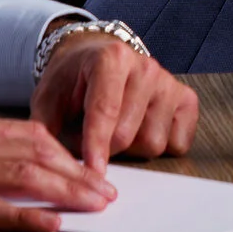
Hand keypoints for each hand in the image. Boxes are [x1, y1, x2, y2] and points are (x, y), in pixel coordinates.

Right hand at [0, 117, 110, 231]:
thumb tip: (7, 167)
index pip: (30, 134)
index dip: (65, 151)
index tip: (90, 167)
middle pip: (36, 153)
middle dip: (77, 172)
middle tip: (106, 190)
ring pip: (23, 175)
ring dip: (65, 190)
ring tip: (94, 204)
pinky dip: (25, 215)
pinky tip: (50, 224)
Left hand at [31, 30, 199, 170]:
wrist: (95, 59)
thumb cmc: (72, 82)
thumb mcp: (47, 99)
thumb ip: (45, 131)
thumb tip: (53, 170)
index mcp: (111, 58)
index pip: (105, 111)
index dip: (95, 146)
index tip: (92, 173)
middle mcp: (146, 66)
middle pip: (127, 135)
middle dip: (105, 149)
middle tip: (90, 139)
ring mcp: (169, 83)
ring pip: (153, 144)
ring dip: (131, 150)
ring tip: (116, 130)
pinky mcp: (187, 99)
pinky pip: (177, 144)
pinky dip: (159, 147)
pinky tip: (142, 129)